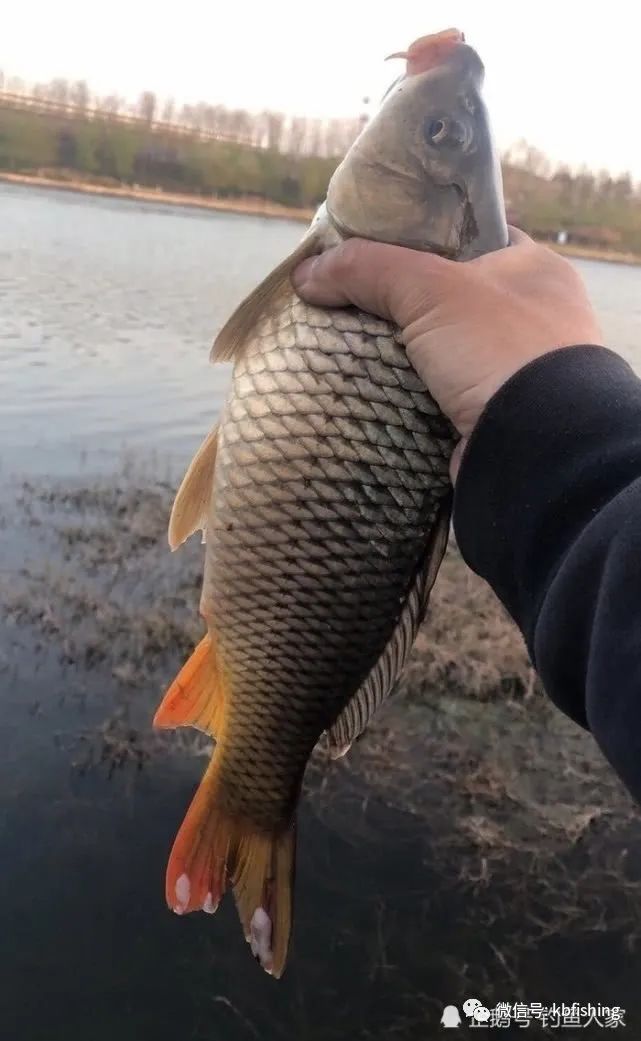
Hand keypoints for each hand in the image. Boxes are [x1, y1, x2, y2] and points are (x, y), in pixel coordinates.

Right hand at [292, 229, 602, 478]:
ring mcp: (518, 371)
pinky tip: (371, 391)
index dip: (420, 237)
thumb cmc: (497, 348)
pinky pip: (442, 396)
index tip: (373, 248)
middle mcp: (534, 317)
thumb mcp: (429, 288)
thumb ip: (367, 268)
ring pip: (443, 350)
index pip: (471, 236)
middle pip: (450, 297)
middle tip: (350, 303)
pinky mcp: (498, 416)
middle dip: (401, 303)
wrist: (535, 449)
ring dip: (401, 354)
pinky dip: (410, 395)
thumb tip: (306, 273)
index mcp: (535, 269)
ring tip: (348, 349)